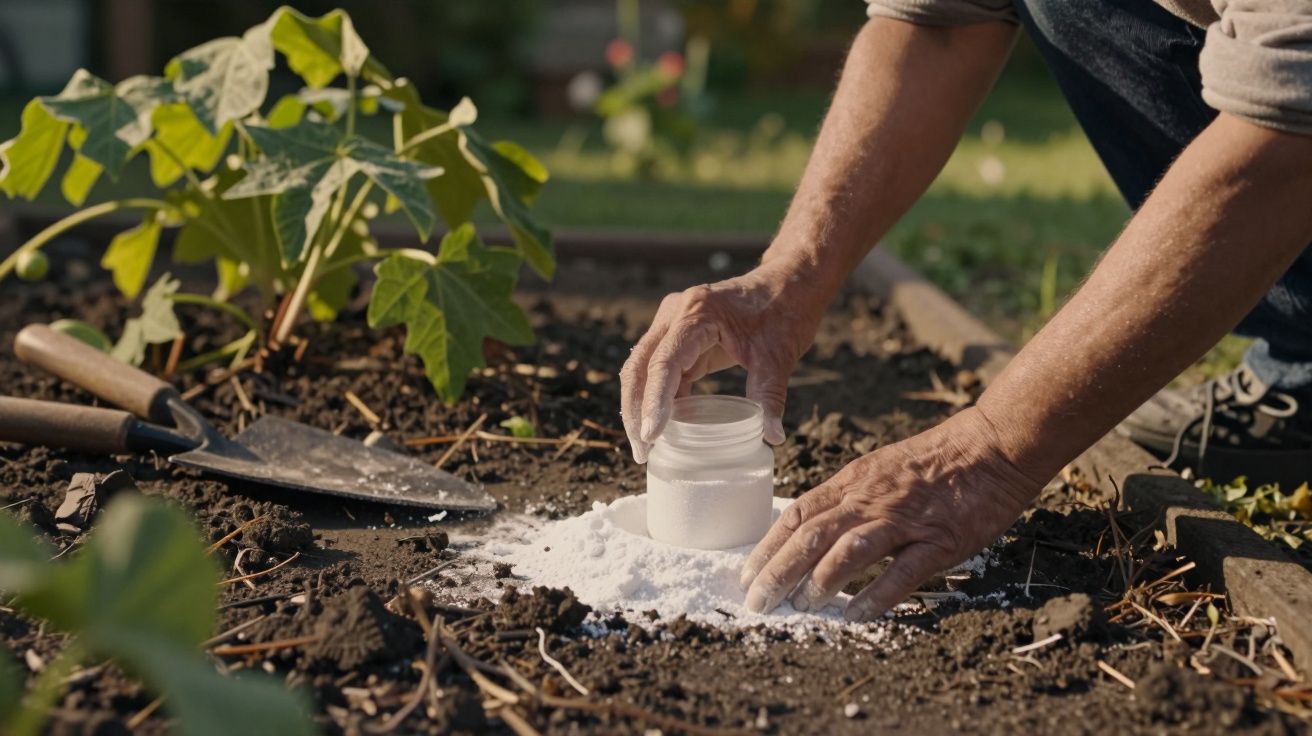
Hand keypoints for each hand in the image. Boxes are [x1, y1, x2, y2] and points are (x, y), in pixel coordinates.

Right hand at [620, 260, 824, 462]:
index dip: (654, 401)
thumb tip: (773, 437)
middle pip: (640, 366)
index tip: (652, 436)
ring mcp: (673, 322)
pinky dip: (659, 398)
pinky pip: (660, 369)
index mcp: (697, 313)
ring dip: (640, 406)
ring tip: (646, 447)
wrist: (788, 283)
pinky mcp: (680, 335)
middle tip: (642, 451)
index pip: (664, 362)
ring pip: (642, 368)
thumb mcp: (778, 356)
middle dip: (636, 410)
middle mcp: (676, 314)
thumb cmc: (784, 312)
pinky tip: (664, 428)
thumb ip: (770, 396)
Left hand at [739, 407, 1041, 619]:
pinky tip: (855, 615)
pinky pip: (902, 571)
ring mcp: (904, 519)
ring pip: (848, 551)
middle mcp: (870, 499)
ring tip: (802, 608)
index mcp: (853, 482)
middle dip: (779, 571)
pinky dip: (875, 595)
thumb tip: (810, 531)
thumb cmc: (934, 461)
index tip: (748, 575)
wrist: (992, 446)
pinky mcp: (939, 539)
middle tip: (758, 602)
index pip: (798, 515)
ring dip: (820, 583)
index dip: (768, 546)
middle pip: (811, 535)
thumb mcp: (878, 470)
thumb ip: (847, 498)